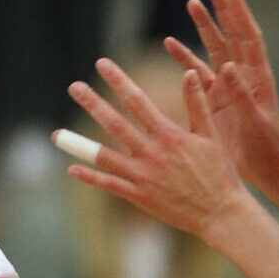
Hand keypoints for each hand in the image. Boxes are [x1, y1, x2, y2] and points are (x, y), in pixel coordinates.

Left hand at [63, 57, 255, 241]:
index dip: (119, 80)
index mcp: (169, 135)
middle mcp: (151, 153)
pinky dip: (89, 177)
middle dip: (92, 103)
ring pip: (105, 155)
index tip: (102, 64)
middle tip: (74, 87)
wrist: (222, 214)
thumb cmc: (220, 173)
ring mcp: (142, 176)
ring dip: (79, 144)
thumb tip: (189, 72)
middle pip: (115, 123)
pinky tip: (71, 168)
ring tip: (56, 134)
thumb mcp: (211, 135)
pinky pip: (109, 185)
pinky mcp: (139, 196)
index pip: (137, 100)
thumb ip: (198, 104)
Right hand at [162, 0, 278, 192]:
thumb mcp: (254, 121)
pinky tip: (170, 43)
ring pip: (214, 48)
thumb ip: (241, 93)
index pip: (248, 37)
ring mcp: (228, 85)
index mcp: (258, 76)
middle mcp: (243, 75)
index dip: (239, 14)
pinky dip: (185, 56)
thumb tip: (227, 66)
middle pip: (232, 34)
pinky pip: (197, 71)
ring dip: (204, 27)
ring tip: (192, 3)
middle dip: (223, 10)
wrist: (265, 168)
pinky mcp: (215, 98)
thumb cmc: (265, 147)